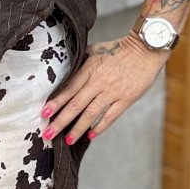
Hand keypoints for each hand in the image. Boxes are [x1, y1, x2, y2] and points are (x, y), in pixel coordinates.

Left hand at [40, 33, 168, 143]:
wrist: (146, 48)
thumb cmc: (120, 48)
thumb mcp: (96, 49)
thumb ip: (81, 59)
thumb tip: (67, 65)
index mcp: (89, 69)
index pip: (68, 89)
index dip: (56, 102)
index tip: (44, 113)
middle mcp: (99, 82)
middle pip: (76, 105)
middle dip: (60, 121)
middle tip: (48, 134)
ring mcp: (112, 92)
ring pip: (91, 114)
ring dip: (78, 129)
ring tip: (68, 140)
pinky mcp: (126, 98)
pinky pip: (111, 116)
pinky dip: (100, 127)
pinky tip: (90, 135)